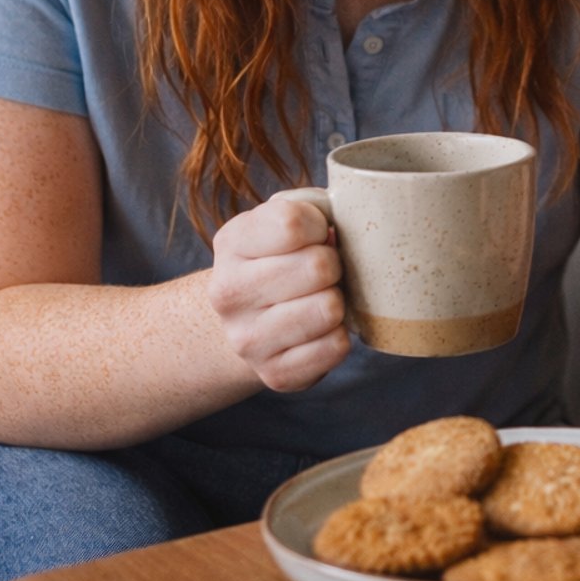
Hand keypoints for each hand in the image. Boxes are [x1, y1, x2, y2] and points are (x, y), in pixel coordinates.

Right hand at [209, 197, 349, 391]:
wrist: (250, 318)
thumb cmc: (283, 257)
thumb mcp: (286, 218)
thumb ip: (314, 206)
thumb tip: (351, 216)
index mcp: (232, 242)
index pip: (292, 223)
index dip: (320, 225)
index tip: (317, 234)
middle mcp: (228, 293)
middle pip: (318, 267)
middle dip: (335, 264)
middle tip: (325, 270)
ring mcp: (247, 340)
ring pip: (328, 309)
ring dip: (337, 300)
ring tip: (321, 297)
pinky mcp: (274, 374)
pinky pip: (335, 346)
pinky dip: (339, 335)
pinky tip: (320, 328)